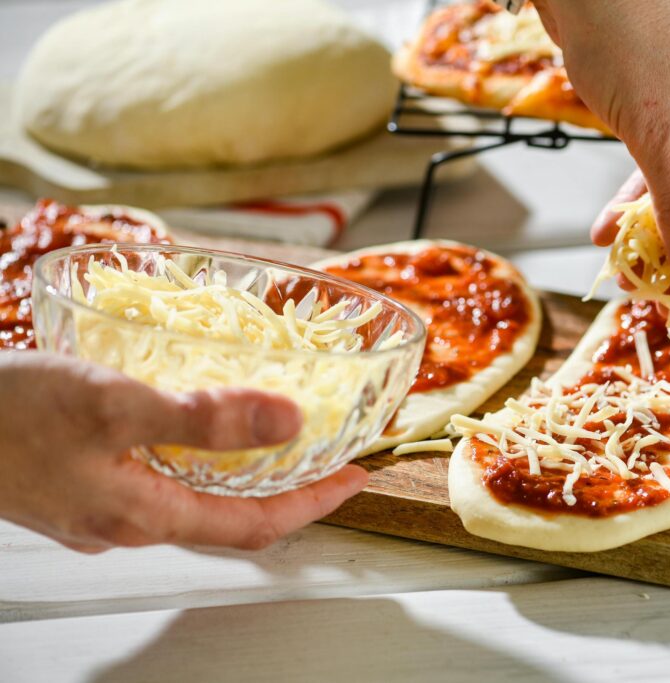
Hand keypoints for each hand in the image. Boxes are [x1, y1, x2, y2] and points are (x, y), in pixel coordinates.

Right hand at [0, 352, 367, 552]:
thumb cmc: (7, 415)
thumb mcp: (115, 405)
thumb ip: (202, 419)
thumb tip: (288, 422)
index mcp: (146, 514)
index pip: (256, 526)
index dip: (315, 504)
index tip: (357, 476)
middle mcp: (127, 523)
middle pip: (229, 516)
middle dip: (285, 488)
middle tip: (325, 455)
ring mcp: (99, 509)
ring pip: (191, 498)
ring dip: (240, 472)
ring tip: (274, 435)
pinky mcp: (77, 485)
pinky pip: (155, 480)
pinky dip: (193, 459)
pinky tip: (190, 426)